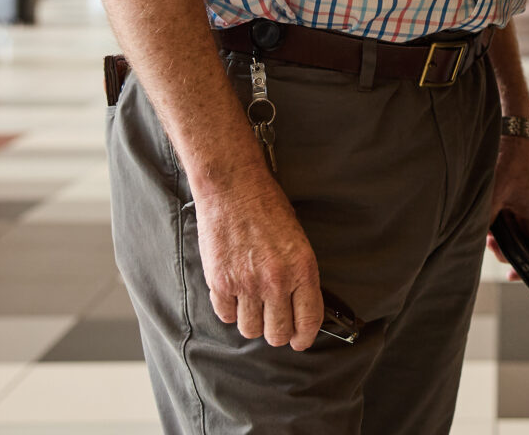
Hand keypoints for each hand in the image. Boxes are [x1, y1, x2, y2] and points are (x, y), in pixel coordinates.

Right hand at [192, 174, 322, 350]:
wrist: (234, 188)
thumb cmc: (267, 208)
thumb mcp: (297, 239)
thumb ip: (299, 275)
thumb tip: (299, 307)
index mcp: (302, 269)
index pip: (308, 321)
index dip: (304, 338)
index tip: (300, 340)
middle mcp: (276, 281)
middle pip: (277, 334)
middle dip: (277, 332)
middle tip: (274, 322)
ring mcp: (246, 284)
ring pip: (250, 330)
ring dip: (252, 321)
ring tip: (252, 304)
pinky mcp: (220, 282)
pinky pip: (225, 315)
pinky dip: (229, 309)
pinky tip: (234, 293)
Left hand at [487, 137, 528, 277]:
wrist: (513, 134)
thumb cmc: (507, 160)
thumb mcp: (492, 192)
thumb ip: (486, 218)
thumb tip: (475, 239)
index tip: (512, 273)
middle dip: (512, 254)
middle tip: (492, 245)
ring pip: (523, 236)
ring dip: (506, 240)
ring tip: (487, 234)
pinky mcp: (522, 200)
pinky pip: (516, 223)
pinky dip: (504, 227)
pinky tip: (488, 221)